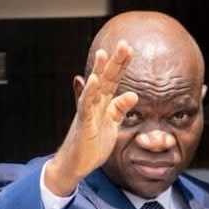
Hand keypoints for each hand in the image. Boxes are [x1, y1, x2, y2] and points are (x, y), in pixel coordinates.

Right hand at [43, 42, 138, 195]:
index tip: (129, 49)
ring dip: (99, 71)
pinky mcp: (83, 124)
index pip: (112, 81)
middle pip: (105, 79)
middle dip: (114, 62)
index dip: (120, 66)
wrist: (74, 164)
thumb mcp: (111, 125)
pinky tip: (93, 80)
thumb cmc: (92, 144)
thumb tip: (133, 95)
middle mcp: (93, 104)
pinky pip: (85, 106)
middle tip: (124, 44)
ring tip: (104, 54)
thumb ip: (119, 109)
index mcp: (102, 104)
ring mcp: (87, 112)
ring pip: (94, 89)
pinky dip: (89, 92)